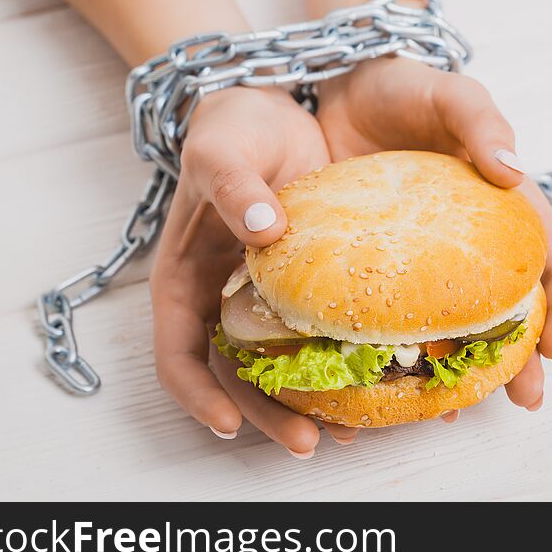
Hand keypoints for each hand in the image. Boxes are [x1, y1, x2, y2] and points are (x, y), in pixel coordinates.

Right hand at [149, 87, 358, 456]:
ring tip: (350, 430)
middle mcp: (223, 299)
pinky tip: (374, 374)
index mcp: (186, 281)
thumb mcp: (221, 150)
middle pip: (235, 376)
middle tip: (308, 442)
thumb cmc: (231, 129)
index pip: (177, 354)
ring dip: (306, 402)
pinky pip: (318, 332)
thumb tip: (264, 230)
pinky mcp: (307, 286)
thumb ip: (235, 186)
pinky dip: (338, 360)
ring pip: (279, 366)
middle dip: (265, 415)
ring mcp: (266, 297)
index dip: (198, 396)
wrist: (275, 109)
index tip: (228, 425)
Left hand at [315, 57, 551, 414]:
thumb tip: (516, 173)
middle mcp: (474, 243)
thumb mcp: (451, 94)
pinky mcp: (380, 264)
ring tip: (455, 403)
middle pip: (515, 311)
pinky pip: (398, 314)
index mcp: (507, 209)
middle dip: (526, 358)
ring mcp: (428, 259)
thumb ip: (483, 122)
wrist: (341, 86)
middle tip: (523, 400)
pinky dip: (405, 348)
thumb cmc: (407, 87)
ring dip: (467, 366)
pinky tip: (392, 375)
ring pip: (459, 324)